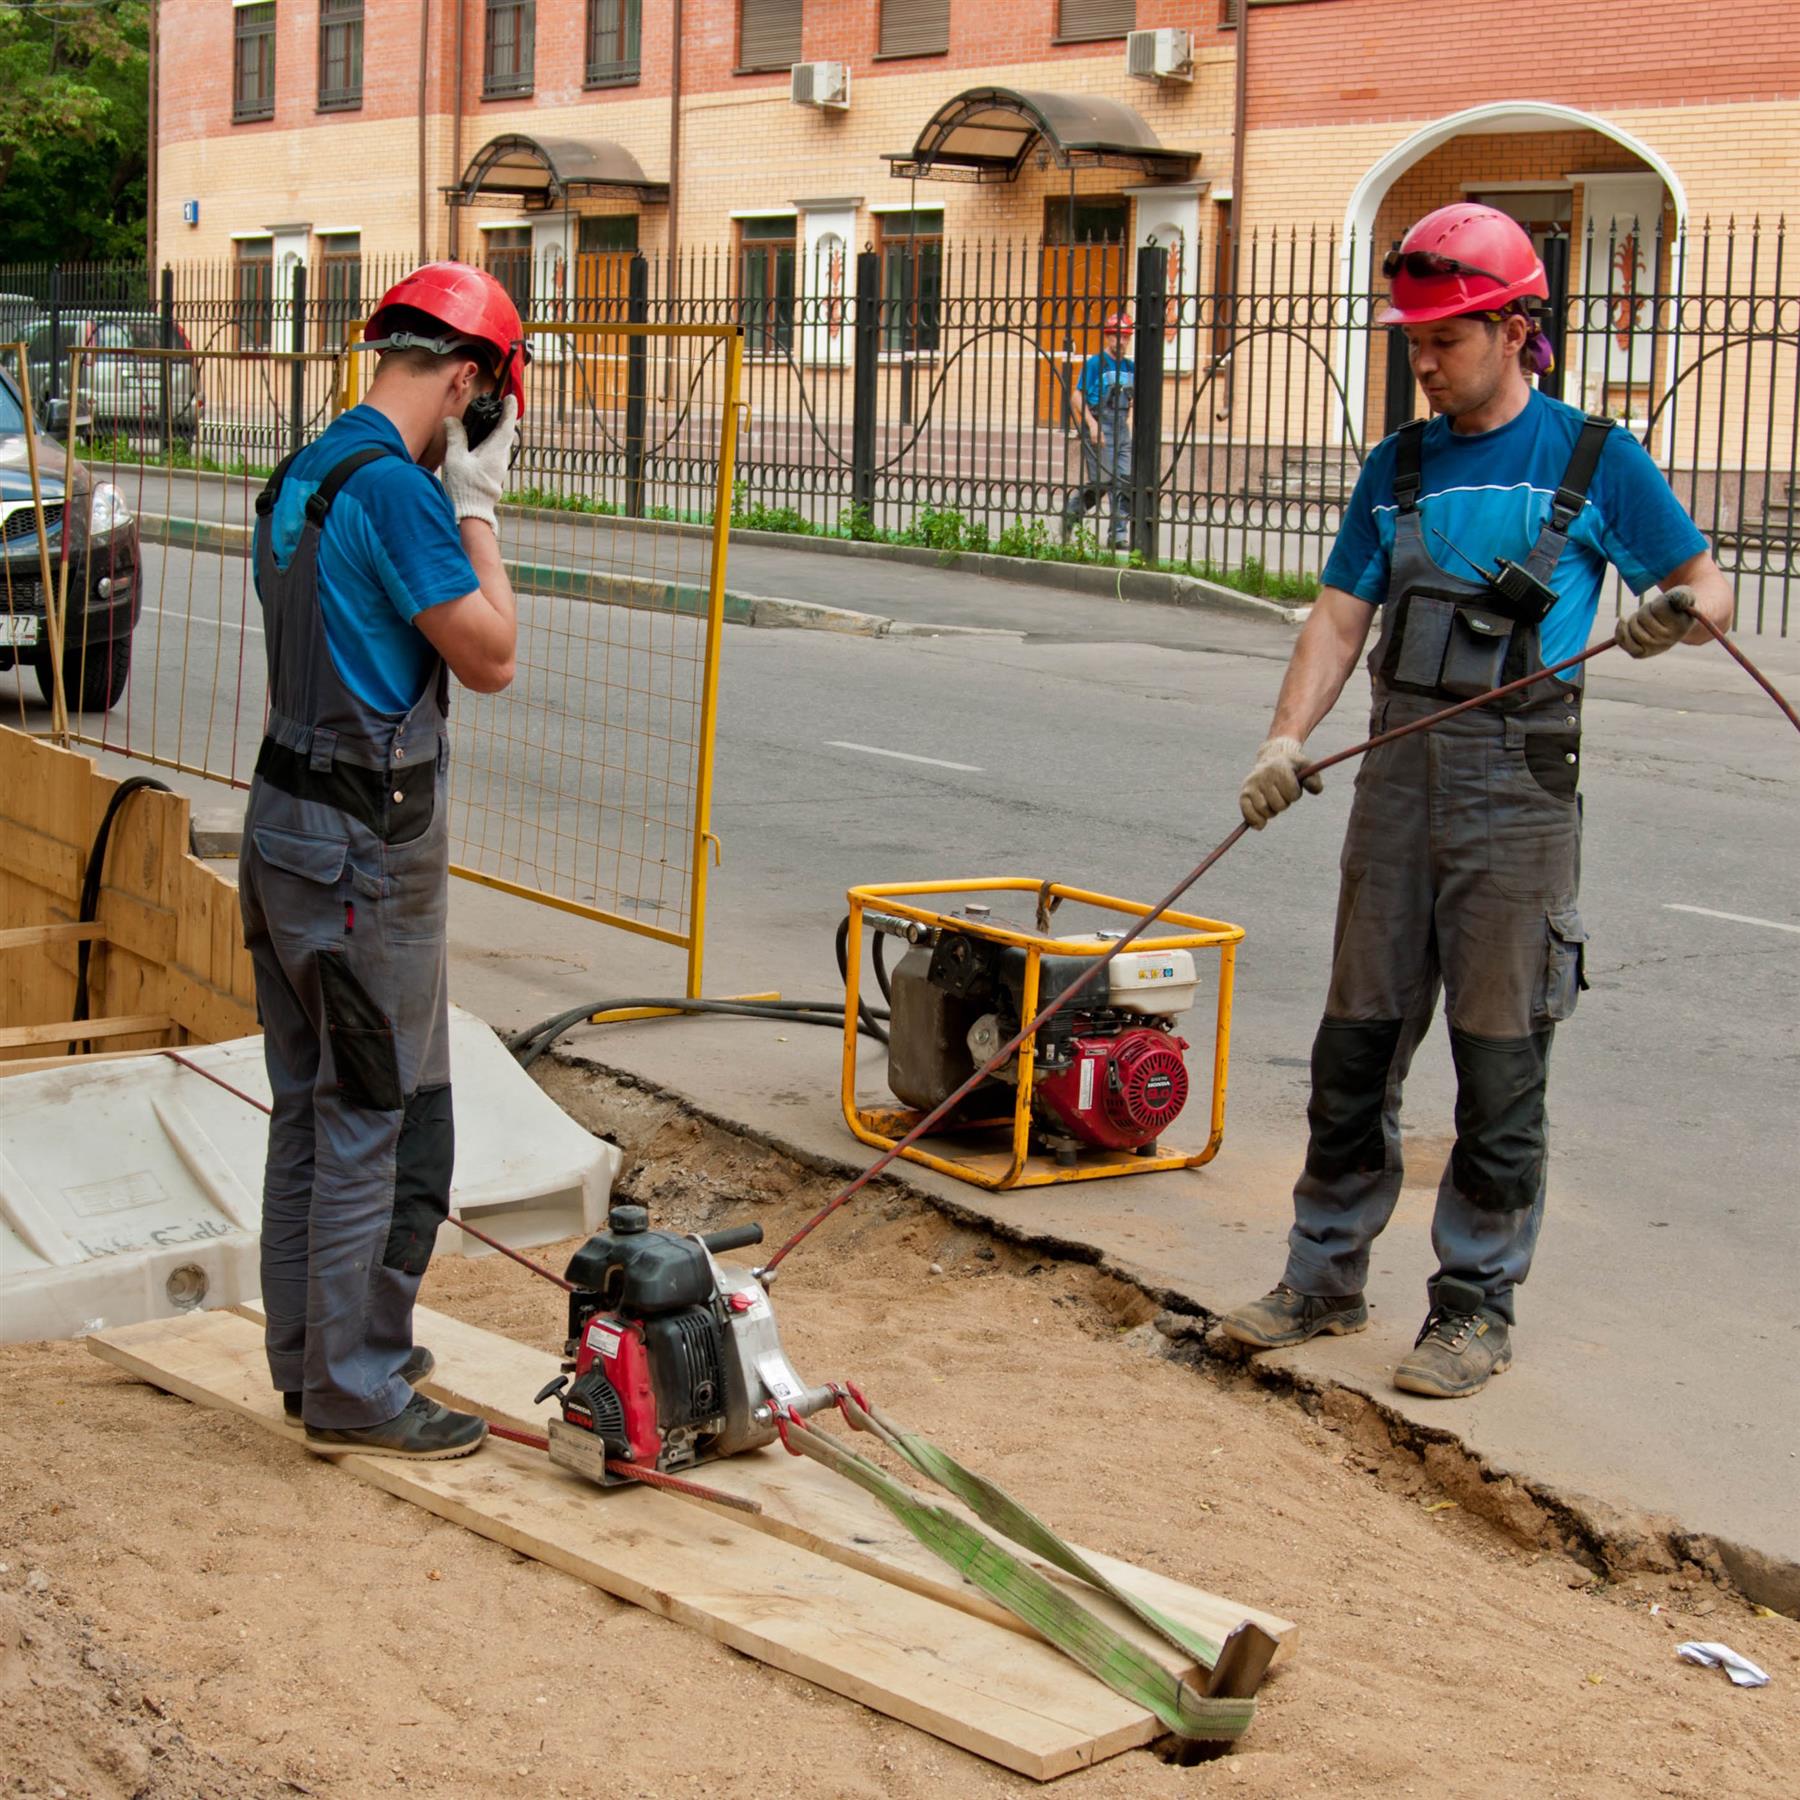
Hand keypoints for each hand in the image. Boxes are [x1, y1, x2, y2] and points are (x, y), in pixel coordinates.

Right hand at [440, 395, 517, 529]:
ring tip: (486, 423)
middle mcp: (500, 460)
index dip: (508, 411)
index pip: (505, 426)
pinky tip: (478, 445)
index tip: (510, 399)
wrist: (471, 515)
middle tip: (497, 407)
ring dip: (494, 433)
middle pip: (504, 435)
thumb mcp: (456, 459)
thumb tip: (452, 421)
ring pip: (498, 446)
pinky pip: (493, 456)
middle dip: (501, 420)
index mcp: (495, 453)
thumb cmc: (465, 487)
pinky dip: (488, 445)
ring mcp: (497, 470)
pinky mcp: (492, 477)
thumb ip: (455, 438)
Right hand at [1239, 736, 1322, 829]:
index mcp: (1279, 768)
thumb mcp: (1307, 768)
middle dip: (1284, 803)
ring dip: (1272, 812)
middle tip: (1281, 795)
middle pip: (1278, 805)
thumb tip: (1314, 789)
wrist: (1272, 759)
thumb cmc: (1293, 768)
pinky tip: (1261, 824)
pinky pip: (1247, 814)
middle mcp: (1262, 775)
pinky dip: (1255, 821)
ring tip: (1272, 803)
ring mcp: (1251, 785)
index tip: (1293, 787)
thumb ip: (1314, 781)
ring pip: (1264, 811)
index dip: (1295, 794)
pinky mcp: (1244, 794)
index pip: (1291, 793)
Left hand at [1614, 585, 1695, 658]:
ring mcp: (1653, 649)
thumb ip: (1684, 595)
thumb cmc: (1678, 608)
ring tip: (1641, 616)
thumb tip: (1676, 597)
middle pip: (1644, 618)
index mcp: (1679, 627)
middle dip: (1644, 609)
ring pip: (1633, 629)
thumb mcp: (1685, 597)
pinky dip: (1620, 630)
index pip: (1660, 608)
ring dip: (1633, 618)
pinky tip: (1622, 622)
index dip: (1658, 601)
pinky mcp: (1640, 653)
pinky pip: (1624, 642)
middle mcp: (1667, 642)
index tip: (1664, 601)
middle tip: (1650, 608)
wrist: (1676, 626)